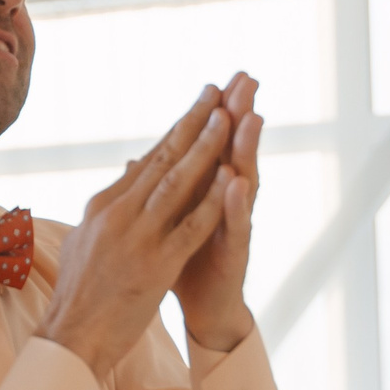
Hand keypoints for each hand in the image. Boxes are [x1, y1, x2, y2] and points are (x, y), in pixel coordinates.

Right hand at [39, 85, 236, 377]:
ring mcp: (137, 239)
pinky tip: (232, 179)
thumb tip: (126, 175)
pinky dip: (212, 201)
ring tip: (229, 117)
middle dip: (194, 123)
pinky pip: (191, 226)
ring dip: (205, 148)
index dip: (178, 129)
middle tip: (219, 92)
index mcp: (103, 206)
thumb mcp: (84, 240)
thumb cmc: (78, 294)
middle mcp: (118, 214)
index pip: (149, 159)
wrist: (71, 337)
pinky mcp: (156, 265)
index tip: (202, 103)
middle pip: (164, 159)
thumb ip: (107, 208)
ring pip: (178, 183)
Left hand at [172, 70, 262, 352]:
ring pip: (242, 180)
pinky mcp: (234, 253)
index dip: (211, 114)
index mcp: (204, 192)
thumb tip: (139, 161)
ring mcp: (232, 226)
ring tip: (250, 115)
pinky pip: (236, 225)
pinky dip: (235, 203)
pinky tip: (236, 181)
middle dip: (238, 114)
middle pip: (231, 151)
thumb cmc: (186, 264)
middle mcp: (224, 202)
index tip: (215, 80)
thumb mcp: (166, 222)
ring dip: (246, 148)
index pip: (208, 144)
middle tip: (246, 78)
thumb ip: (160, 190)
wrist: (205, 310)